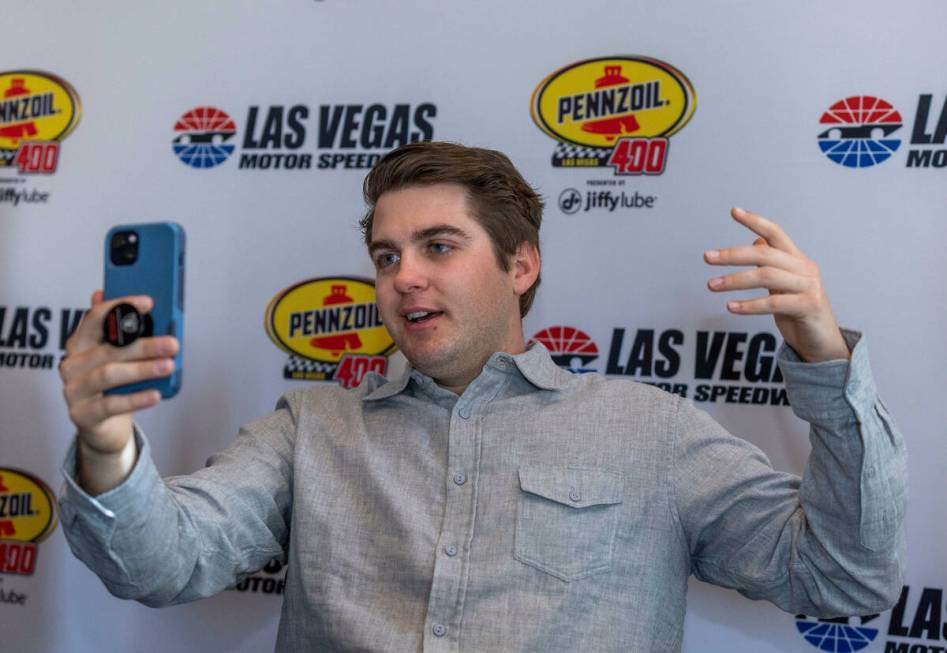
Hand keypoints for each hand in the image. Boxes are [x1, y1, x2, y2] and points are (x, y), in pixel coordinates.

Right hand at [60, 290, 178, 454]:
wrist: (103, 427)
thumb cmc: (115, 386)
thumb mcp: (123, 358)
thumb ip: (130, 336)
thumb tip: (150, 307)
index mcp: (81, 343)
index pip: (96, 318)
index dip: (120, 307)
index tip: (148, 302)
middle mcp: (72, 363)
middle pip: (108, 349)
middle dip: (143, 345)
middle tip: (172, 343)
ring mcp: (73, 390)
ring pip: (108, 375)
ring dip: (142, 369)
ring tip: (168, 366)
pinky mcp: (82, 415)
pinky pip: (110, 405)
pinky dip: (135, 399)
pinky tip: (155, 394)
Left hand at [704, 208, 849, 362]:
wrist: (822, 343)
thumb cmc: (798, 313)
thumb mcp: (783, 286)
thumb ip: (771, 266)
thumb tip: (756, 244)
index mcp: (797, 260)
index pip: (776, 233)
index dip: (755, 221)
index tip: (734, 211)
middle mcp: (805, 268)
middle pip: (765, 254)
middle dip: (733, 254)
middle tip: (707, 257)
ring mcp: (809, 286)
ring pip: (766, 276)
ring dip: (735, 281)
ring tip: (712, 285)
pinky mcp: (808, 306)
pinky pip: (773, 303)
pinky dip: (749, 305)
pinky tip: (730, 307)